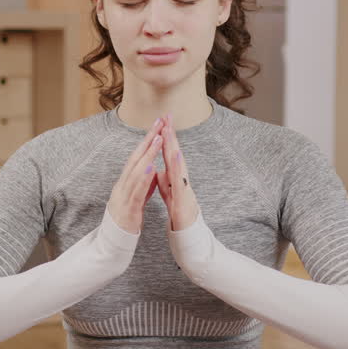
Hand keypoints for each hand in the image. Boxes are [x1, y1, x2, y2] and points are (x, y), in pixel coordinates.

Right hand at [106, 116, 163, 233]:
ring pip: (136, 171)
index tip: (158, 124)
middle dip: (148, 139)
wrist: (113, 242)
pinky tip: (152, 167)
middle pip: (135, 158)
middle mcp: (122, 184)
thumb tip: (152, 168)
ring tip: (158, 139)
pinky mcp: (128, 207)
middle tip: (159, 123)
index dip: (147, 140)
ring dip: (148, 154)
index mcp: (126, 181)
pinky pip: (136, 190)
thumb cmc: (126, 218)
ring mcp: (123, 195)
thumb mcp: (136, 196)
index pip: (137, 157)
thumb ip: (143, 183)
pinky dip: (144, 178)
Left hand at [156, 113, 199, 230]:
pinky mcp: (184, 196)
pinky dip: (178, 167)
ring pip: (178, 163)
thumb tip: (159, 170)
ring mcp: (184, 186)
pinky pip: (180, 179)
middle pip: (175, 153)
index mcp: (174, 177)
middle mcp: (181, 178)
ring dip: (174, 146)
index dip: (165, 138)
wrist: (188, 232)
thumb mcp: (169, 193)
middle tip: (167, 116)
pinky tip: (176, 155)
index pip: (168, 153)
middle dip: (170, 134)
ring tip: (169, 131)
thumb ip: (164, 181)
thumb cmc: (180, 212)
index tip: (161, 121)